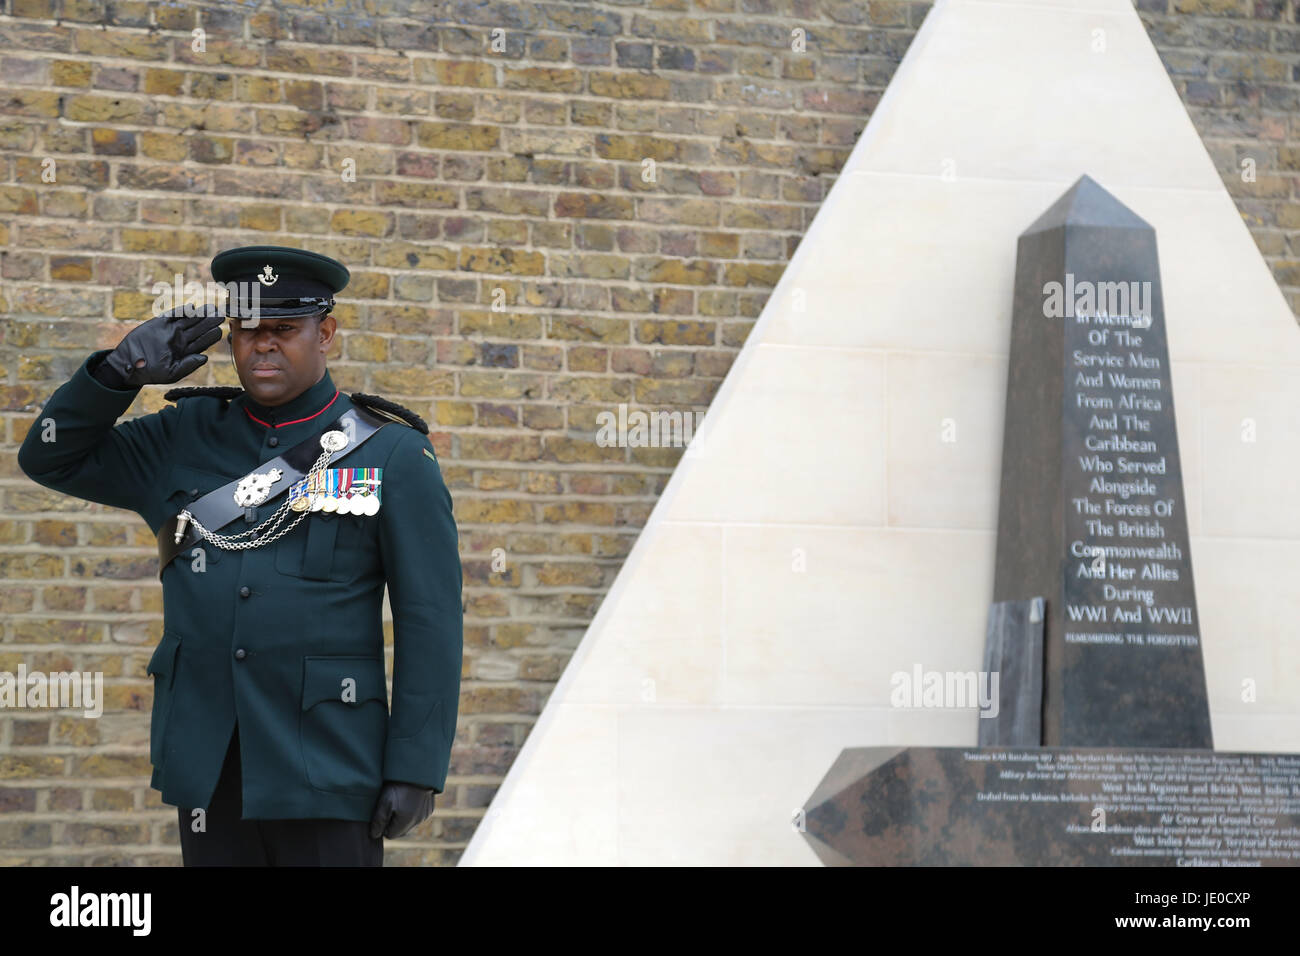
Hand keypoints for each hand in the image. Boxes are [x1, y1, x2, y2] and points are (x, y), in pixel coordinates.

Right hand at [97, 304, 223, 387]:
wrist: (129, 365)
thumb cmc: (151, 373)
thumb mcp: (172, 373)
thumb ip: (188, 365)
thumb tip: (205, 358)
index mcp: (186, 352)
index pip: (202, 342)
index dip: (211, 336)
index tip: (220, 330)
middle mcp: (180, 339)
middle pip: (198, 328)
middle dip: (209, 321)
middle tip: (220, 314)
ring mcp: (170, 330)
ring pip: (188, 320)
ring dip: (199, 314)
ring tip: (210, 308)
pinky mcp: (158, 323)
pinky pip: (172, 315)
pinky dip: (180, 311)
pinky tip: (190, 307)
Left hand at [369, 781, 435, 839]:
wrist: (417, 770)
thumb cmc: (399, 786)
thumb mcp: (385, 801)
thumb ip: (378, 821)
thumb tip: (374, 835)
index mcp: (406, 822)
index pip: (389, 835)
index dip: (383, 824)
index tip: (383, 810)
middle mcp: (418, 822)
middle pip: (400, 831)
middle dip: (393, 822)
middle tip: (390, 804)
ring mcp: (425, 816)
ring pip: (409, 824)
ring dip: (403, 817)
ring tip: (400, 800)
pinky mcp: (429, 809)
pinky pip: (418, 816)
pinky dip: (412, 811)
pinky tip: (409, 799)